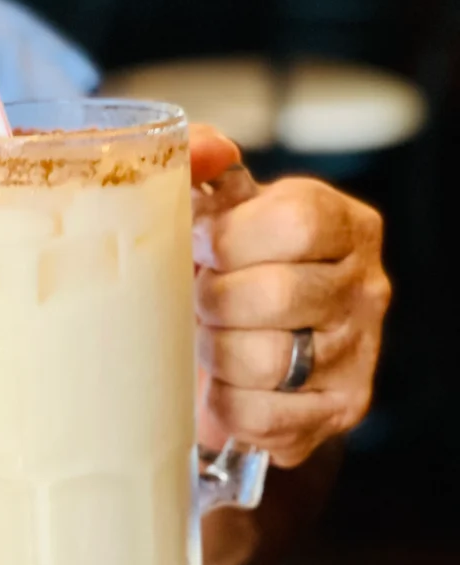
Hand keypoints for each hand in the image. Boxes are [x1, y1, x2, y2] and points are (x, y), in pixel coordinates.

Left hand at [190, 125, 390, 468]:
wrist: (247, 343)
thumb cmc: (229, 269)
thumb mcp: (219, 207)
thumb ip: (201, 163)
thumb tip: (207, 148)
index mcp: (345, 225)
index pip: (295, 221)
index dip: (230, 237)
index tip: (199, 246)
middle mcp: (367, 289)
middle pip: (277, 294)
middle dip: (213, 300)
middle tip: (198, 300)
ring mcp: (359, 354)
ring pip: (265, 359)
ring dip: (215, 352)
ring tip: (210, 339)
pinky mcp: (338, 411)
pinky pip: (262, 416)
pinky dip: (225, 403)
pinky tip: (223, 384)